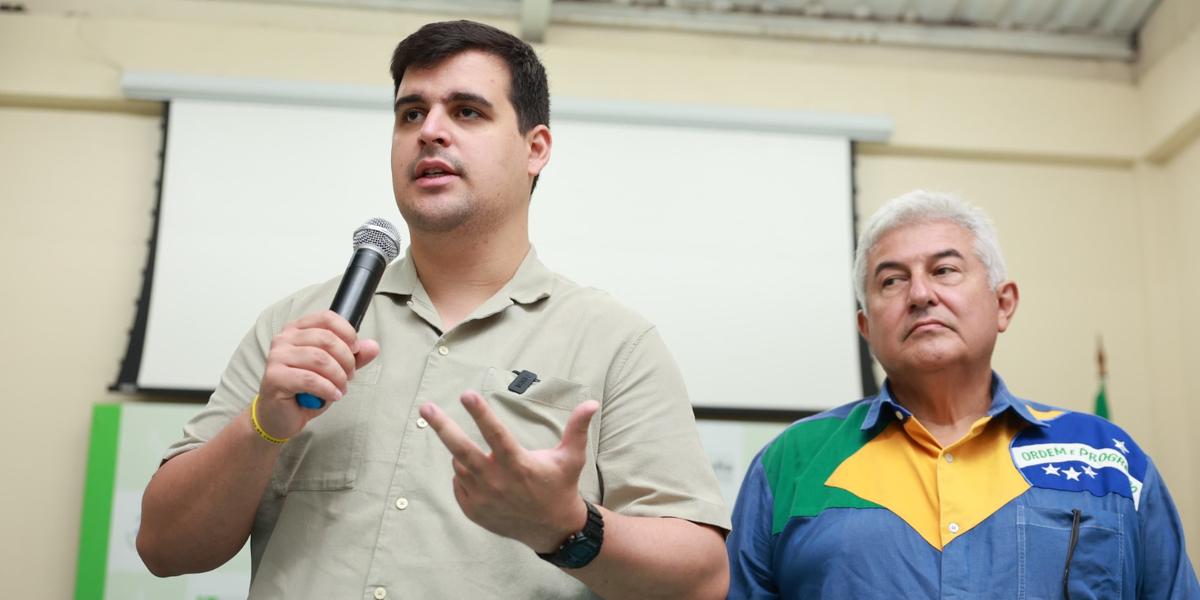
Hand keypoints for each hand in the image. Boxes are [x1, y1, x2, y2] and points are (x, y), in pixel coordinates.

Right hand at [255, 310, 379, 439]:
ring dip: (338, 376)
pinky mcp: (275, 377)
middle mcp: (284, 339)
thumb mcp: (334, 370)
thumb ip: (353, 357)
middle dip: (346, 359)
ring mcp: (277, 357)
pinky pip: (310, 379)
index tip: (356, 349)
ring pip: (319, 359)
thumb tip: (373, 346)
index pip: (326, 318)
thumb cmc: (305, 389)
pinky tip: (333, 395)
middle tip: (350, 375)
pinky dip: (328, 389)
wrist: (280, 415)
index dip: (347, 332)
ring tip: (341, 388)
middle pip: (326, 339)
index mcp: (297, 330)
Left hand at [420, 391, 600, 552]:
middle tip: (426, 407)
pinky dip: (464, 473)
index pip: (495, 434)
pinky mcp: (474, 510)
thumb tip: (591, 402)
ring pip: (460, 465)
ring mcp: (482, 498)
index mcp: (518, 465)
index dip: (480, 413)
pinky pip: (459, 483)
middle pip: (461, 449)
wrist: (551, 529)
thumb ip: (577, 429)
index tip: (466, 394)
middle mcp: (497, 482)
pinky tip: (479, 473)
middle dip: (442, 426)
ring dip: (462, 453)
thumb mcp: (571, 458)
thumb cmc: (560, 486)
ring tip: (479, 453)